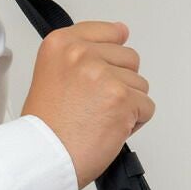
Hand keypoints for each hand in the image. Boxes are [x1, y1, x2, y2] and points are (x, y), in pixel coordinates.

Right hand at [20, 21, 153, 189]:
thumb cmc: (45, 128)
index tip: (99, 72)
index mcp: (60, 44)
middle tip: (91, 105)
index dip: (109, 57)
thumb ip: (82, 54)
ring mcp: (104, 75)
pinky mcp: (122, 99)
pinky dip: (133, 123)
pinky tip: (108, 129)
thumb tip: (122, 32)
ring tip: (98, 119)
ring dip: (126, 105)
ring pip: (140, 84)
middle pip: (129, 58)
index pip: (108, 32)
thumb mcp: (52, 74)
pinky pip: (146, 107)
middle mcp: (81, 54)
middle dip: (119, 83)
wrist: (43, 158)